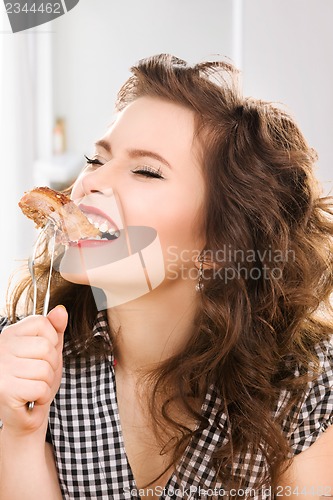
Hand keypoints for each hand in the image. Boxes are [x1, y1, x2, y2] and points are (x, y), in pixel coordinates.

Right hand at [0, 306, 66, 436]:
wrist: (24, 415)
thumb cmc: (36, 380)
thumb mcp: (49, 350)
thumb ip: (55, 329)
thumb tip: (61, 310)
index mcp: (10, 334)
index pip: (42, 323)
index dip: (51, 342)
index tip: (41, 356)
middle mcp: (2, 347)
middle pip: (47, 348)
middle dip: (51, 367)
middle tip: (37, 377)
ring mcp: (1, 368)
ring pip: (45, 369)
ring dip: (46, 384)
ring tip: (33, 389)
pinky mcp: (4, 389)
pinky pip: (40, 387)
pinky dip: (41, 396)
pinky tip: (30, 399)